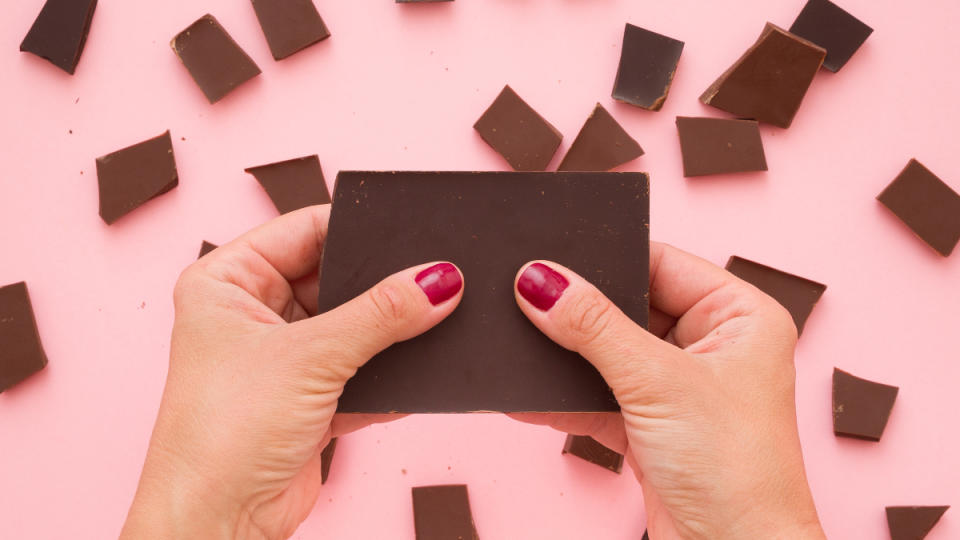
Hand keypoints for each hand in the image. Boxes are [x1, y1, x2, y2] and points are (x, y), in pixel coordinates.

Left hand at [120, 206, 463, 539]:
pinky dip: (389, 373)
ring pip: (354, 325)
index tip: (413, 228)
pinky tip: (419, 370)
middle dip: (382, 282)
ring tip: (433, 321)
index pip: (304, 229)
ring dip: (389, 332)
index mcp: (227, 281)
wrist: (219, 525)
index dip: (358, 227)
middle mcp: (252, 313)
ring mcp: (283, 356)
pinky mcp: (309, 397)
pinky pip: (362, 368)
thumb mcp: (311, 357)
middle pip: (335, 276)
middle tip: (434, 277)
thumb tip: (440, 280)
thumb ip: (382, 314)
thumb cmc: (222, 435)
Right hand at [509, 243, 824, 539]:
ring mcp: (680, 387)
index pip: (661, 263)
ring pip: (609, 353)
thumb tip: (541, 281)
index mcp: (740, 316)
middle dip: (579, 311)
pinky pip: (599, 395)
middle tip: (527, 298)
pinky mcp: (652, 425)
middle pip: (629, 307)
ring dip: (567, 356)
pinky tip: (527, 394)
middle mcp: (713, 345)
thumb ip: (593, 327)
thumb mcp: (657, 382)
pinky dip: (565, 397)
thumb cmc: (736, 472)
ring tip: (521, 344)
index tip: (550, 255)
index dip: (607, 258)